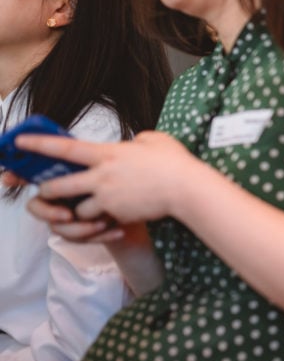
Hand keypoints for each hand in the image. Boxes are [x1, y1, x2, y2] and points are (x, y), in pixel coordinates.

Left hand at [20, 131, 204, 227]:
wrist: (186, 188)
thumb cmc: (174, 162)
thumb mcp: (155, 140)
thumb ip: (138, 140)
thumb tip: (134, 143)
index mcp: (108, 153)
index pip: (65, 148)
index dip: (39, 144)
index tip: (19, 142)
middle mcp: (102, 175)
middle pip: (58, 186)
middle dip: (47, 190)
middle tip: (46, 190)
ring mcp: (107, 197)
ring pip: (75, 209)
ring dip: (77, 210)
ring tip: (91, 207)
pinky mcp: (117, 214)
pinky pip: (98, 220)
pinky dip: (100, 221)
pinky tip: (114, 216)